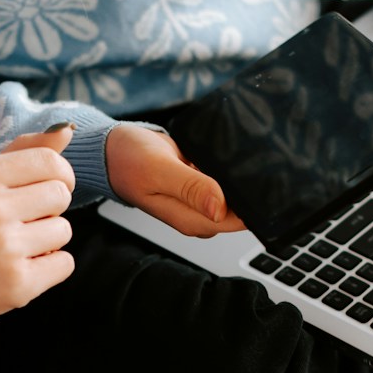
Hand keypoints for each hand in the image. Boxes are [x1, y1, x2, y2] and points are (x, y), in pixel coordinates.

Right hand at [0, 127, 76, 322]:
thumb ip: (24, 151)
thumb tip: (67, 129)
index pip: (50, 161)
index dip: (60, 176)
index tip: (47, 188)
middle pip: (61, 195)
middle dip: (50, 209)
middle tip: (23, 222)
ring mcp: (5, 247)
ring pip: (64, 230)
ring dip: (49, 240)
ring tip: (17, 246)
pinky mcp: (18, 282)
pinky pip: (65, 263)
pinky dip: (50, 267)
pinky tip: (22, 267)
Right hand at [106, 124, 245, 237]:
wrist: (113, 149)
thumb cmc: (128, 160)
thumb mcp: (158, 169)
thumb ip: (190, 188)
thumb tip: (219, 207)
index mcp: (189, 220)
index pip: (236, 222)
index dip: (251, 204)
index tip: (259, 182)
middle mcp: (197, 215)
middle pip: (239, 211)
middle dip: (248, 189)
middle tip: (248, 164)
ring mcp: (199, 202)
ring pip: (233, 195)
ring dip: (238, 179)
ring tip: (235, 158)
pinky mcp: (200, 187)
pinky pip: (224, 182)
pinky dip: (227, 171)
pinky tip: (224, 158)